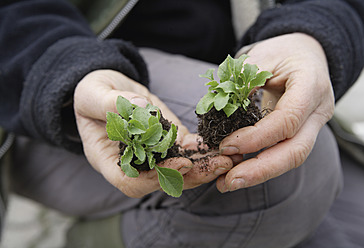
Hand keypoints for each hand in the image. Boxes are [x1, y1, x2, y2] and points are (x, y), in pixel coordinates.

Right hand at [74, 70, 232, 197]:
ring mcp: (152, 153)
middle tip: (220, 166)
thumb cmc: (92, 93)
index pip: (130, 181)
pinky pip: (185, 149)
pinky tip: (220, 144)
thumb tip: (142, 110)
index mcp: (108, 159)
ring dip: (205, 165)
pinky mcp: (166, 138)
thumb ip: (110, 104)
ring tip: (228, 159)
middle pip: (162, 180)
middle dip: (193, 176)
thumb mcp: (92, 95)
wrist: (106, 88)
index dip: (156, 179)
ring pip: (179, 168)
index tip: (181, 164)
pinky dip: (203, 149)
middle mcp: (133, 162)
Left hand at [216, 33, 334, 192]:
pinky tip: (238, 171)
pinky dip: (261, 165)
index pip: (287, 120)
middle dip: (261, 170)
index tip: (226, 145)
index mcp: (311, 86)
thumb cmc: (282, 52)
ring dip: (259, 174)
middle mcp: (318, 110)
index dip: (256, 137)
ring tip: (227, 183)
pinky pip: (284, 152)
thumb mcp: (262, 56)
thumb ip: (243, 81)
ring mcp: (314, 124)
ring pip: (292, 158)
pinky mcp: (302, 133)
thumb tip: (219, 110)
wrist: (306, 54)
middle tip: (228, 182)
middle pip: (296, 151)